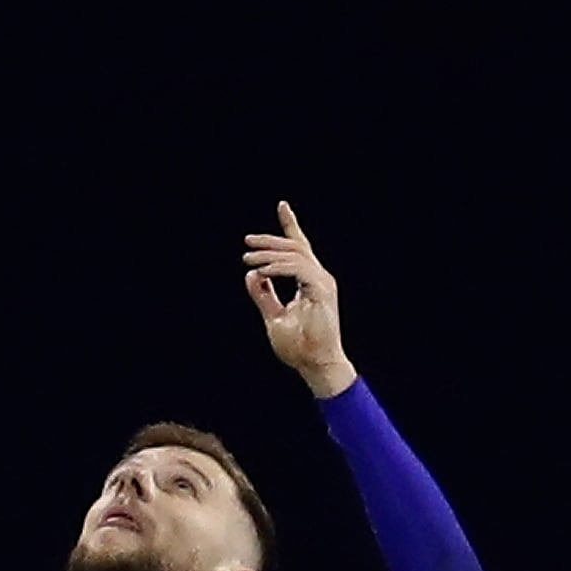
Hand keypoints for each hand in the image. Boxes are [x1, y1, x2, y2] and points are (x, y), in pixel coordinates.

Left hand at [242, 202, 356, 397]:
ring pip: (296, 254)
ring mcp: (323, 283)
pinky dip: (279, 268)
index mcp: (310, 282)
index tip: (282, 205)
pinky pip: (299, 269)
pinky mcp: (322, 292)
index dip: (290, 225)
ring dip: (270, 254)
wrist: (316, 365)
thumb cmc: (299, 347)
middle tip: (247, 242)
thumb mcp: (273, 316)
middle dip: (271, 240)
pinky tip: (263, 271)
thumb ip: (264, 295)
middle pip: (295, 247)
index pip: (300, 248)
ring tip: (248, 259)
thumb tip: (252, 275)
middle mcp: (319, 278)